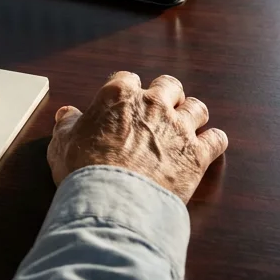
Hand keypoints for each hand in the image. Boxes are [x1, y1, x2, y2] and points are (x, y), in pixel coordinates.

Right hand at [48, 72, 227, 201]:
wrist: (114, 200)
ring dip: (192, 114)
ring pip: (197, 108)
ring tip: (187, 125)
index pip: (128, 79)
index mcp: (119, 95)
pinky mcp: (197, 154)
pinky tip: (210, 145)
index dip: (128, 91)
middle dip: (167, 95)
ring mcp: (179, 128)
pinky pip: (217, 139)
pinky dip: (215, 141)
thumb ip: (67, 125)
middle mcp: (153, 104)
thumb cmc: (85, 170)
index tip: (125, 102)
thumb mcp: (62, 143)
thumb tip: (67, 114)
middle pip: (169, 86)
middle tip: (161, 109)